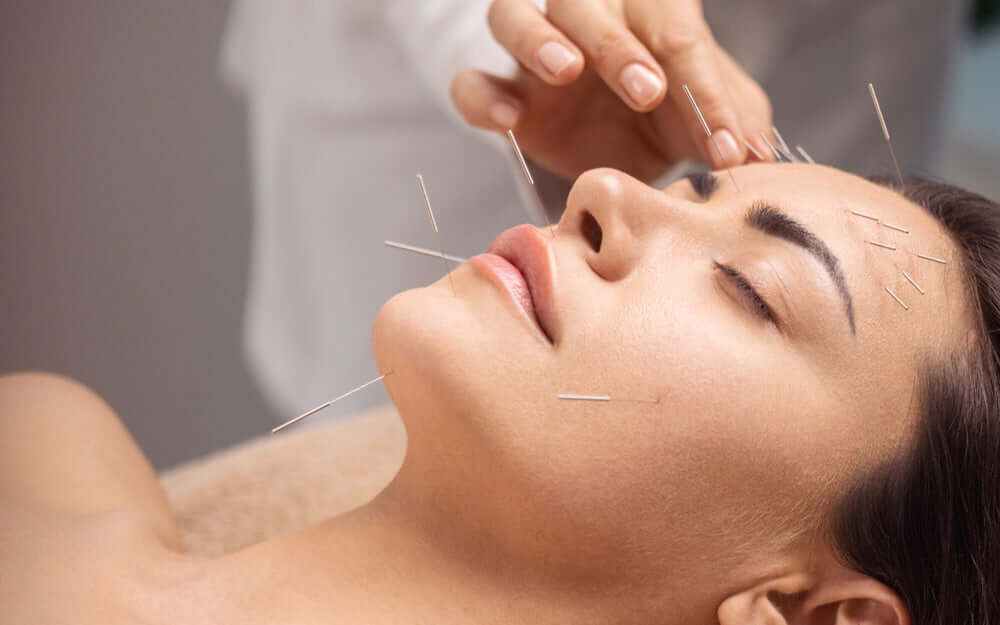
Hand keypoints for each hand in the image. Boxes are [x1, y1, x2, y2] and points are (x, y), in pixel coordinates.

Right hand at [451, 0, 773, 181]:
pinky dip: (481, 98)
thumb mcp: (707, 117)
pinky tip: (507, 121)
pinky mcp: (506, 96)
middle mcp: (587, 21)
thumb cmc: (666, 115)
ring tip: (565, 70)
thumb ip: (736, 121)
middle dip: (617, 45)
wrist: (616, 144)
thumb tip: (760, 152)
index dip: (704, 88)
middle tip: (646, 91)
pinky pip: (472, 83)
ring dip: (539, 39)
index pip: (675, 31)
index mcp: (648, 14)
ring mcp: (536, 54)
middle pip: (587, 7)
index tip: (727, 146)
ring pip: (513, 16)